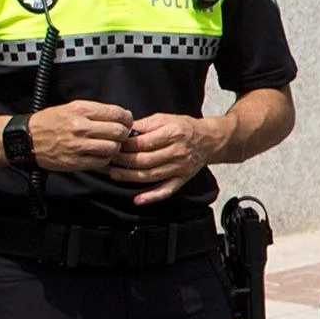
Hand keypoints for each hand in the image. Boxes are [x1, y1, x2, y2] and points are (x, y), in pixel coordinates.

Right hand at [26, 101, 135, 172]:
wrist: (27, 139)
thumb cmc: (50, 122)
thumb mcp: (71, 108)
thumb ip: (96, 111)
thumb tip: (122, 116)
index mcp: (81, 110)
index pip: (116, 113)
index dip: (126, 118)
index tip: (127, 121)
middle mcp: (80, 127)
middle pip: (118, 132)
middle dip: (123, 134)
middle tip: (120, 135)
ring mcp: (78, 146)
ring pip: (112, 148)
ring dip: (115, 147)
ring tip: (109, 145)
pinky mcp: (75, 162)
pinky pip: (101, 161)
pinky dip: (105, 158)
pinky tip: (99, 154)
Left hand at [111, 111, 232, 204]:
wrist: (209, 140)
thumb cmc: (185, 127)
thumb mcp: (166, 118)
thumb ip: (145, 124)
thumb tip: (124, 130)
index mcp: (173, 134)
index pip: (144, 142)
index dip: (126, 145)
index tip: (113, 144)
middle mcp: (177, 152)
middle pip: (145, 160)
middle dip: (124, 161)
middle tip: (109, 159)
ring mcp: (180, 168)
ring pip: (151, 176)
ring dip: (130, 177)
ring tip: (114, 174)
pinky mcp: (182, 179)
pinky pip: (166, 191)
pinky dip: (151, 197)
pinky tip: (137, 200)